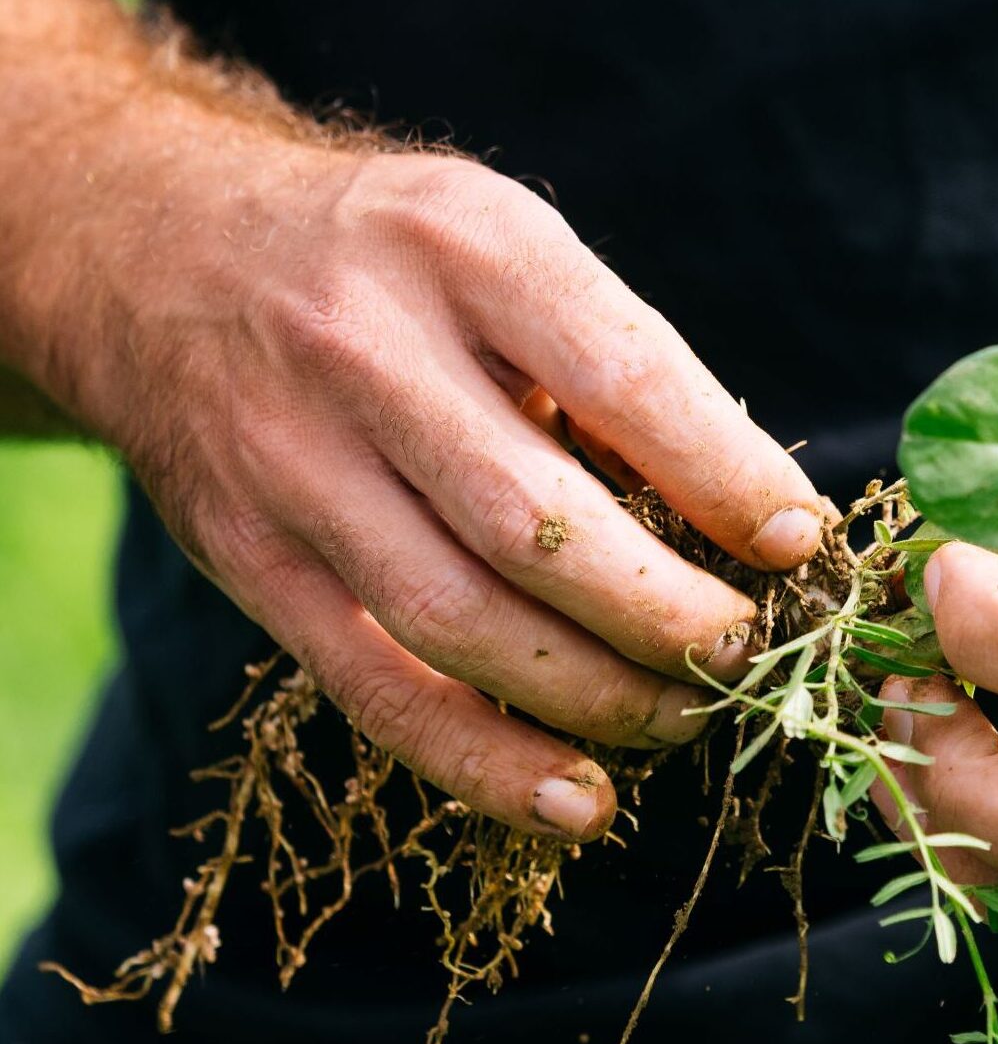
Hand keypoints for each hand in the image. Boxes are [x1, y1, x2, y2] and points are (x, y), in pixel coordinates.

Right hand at [39, 143, 826, 838]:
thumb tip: (754, 519)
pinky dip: (485, 761)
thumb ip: (610, 364)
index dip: (725, 478)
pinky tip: (577, 798)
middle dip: (669, 616)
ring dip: (597, 698)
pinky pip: (375, 689)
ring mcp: (290, 463)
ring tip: (686, 718)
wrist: (153, 248)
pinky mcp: (246, 557)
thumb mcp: (499, 245)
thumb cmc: (386, 258)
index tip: (796, 544)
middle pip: (539, 527)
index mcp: (464, 246)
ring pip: (462, 624)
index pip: (622, 379)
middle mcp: (363, 349)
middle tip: (747, 655)